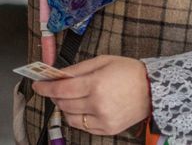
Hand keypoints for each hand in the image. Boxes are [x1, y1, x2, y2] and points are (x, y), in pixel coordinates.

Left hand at [32, 55, 149, 135]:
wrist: (153, 89)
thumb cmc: (128, 72)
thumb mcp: (102, 61)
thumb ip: (77, 69)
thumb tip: (57, 75)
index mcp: (96, 84)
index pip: (61, 89)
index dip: (46, 87)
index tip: (37, 85)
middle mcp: (98, 104)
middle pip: (64, 104)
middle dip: (54, 96)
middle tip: (54, 88)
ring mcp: (103, 119)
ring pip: (70, 118)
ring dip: (65, 107)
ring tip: (70, 98)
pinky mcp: (108, 129)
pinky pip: (83, 126)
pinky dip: (77, 117)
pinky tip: (82, 107)